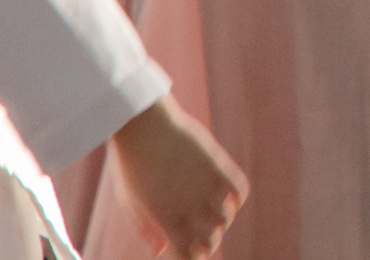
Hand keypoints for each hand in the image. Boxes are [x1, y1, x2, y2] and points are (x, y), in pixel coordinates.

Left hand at [110, 96, 247, 258]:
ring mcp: (205, 183)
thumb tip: (160, 252)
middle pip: (212, 240)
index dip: (191, 259)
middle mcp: (189, 204)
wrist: (141, 124)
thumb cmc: (130, 164)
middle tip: (200, 240)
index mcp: (165, 218)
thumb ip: (145, 230)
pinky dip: (237, 199)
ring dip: (221, 223)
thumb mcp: (130, 201)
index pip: (188, 254)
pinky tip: (227, 199)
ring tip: (211, 218)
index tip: (188, 255)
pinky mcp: (217, 164)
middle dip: (207, 245)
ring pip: (227, 218)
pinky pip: (240, 190)